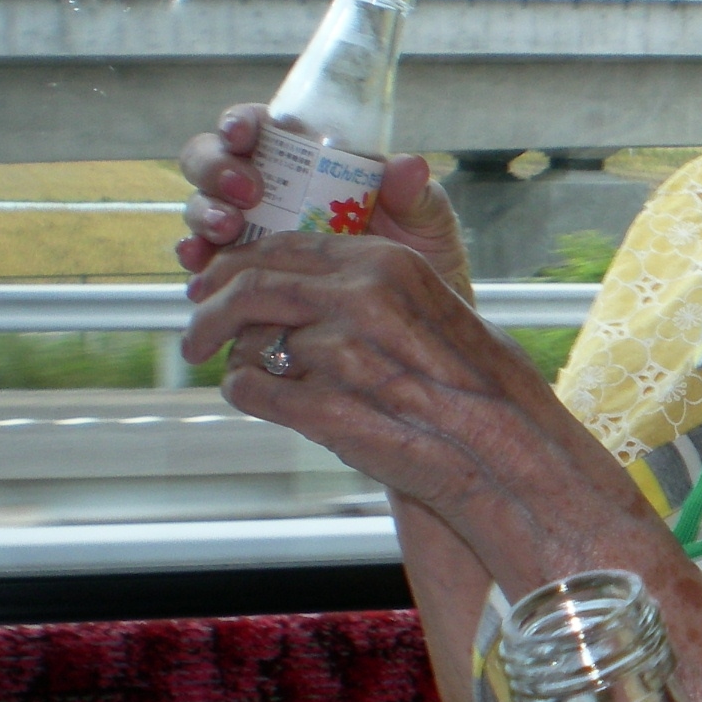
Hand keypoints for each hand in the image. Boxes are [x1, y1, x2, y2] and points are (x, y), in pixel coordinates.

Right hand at [177, 102, 472, 298]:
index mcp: (310, 161)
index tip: (244, 134)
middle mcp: (269, 190)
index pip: (260, 127)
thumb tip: (407, 165)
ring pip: (201, 207)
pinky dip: (196, 260)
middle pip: (213, 161)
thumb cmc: (421, 262)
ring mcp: (248, 230)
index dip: (241, 123)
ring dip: (204, 214)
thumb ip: (418, 197)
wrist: (409, 330)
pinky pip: (202, 260)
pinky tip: (202, 269)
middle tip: (245, 193)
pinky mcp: (238, 272)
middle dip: (215, 169)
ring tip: (227, 230)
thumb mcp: (428, 227)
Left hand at [179, 230, 638, 550]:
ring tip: (243, 372)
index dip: (238, 265)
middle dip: (209, 308)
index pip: (282, 246)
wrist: (506, 455)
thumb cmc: (484, 389)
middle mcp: (358, 297)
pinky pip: (249, 389)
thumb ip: (376, 290)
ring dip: (238, 357)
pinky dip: (246, 394)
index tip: (216, 283)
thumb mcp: (439, 309)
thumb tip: (317, 285)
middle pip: (248, 286)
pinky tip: (261, 400)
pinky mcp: (319, 406)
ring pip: (247, 341)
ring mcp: (337, 352)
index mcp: (387, 264)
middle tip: (195, 332)